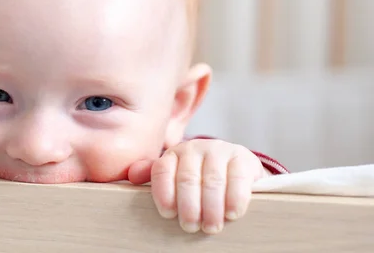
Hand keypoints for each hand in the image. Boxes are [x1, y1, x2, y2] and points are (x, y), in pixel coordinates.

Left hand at [128, 139, 265, 233]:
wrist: (237, 168)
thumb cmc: (201, 178)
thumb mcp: (177, 175)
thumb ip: (155, 175)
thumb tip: (132, 177)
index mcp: (174, 153)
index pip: (162, 170)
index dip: (163, 193)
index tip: (168, 214)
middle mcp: (195, 148)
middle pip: (187, 178)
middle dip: (188, 206)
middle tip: (190, 227)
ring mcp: (220, 150)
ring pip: (212, 181)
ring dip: (211, 208)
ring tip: (211, 227)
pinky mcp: (243, 157)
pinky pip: (238, 179)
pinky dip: (234, 199)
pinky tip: (232, 213)